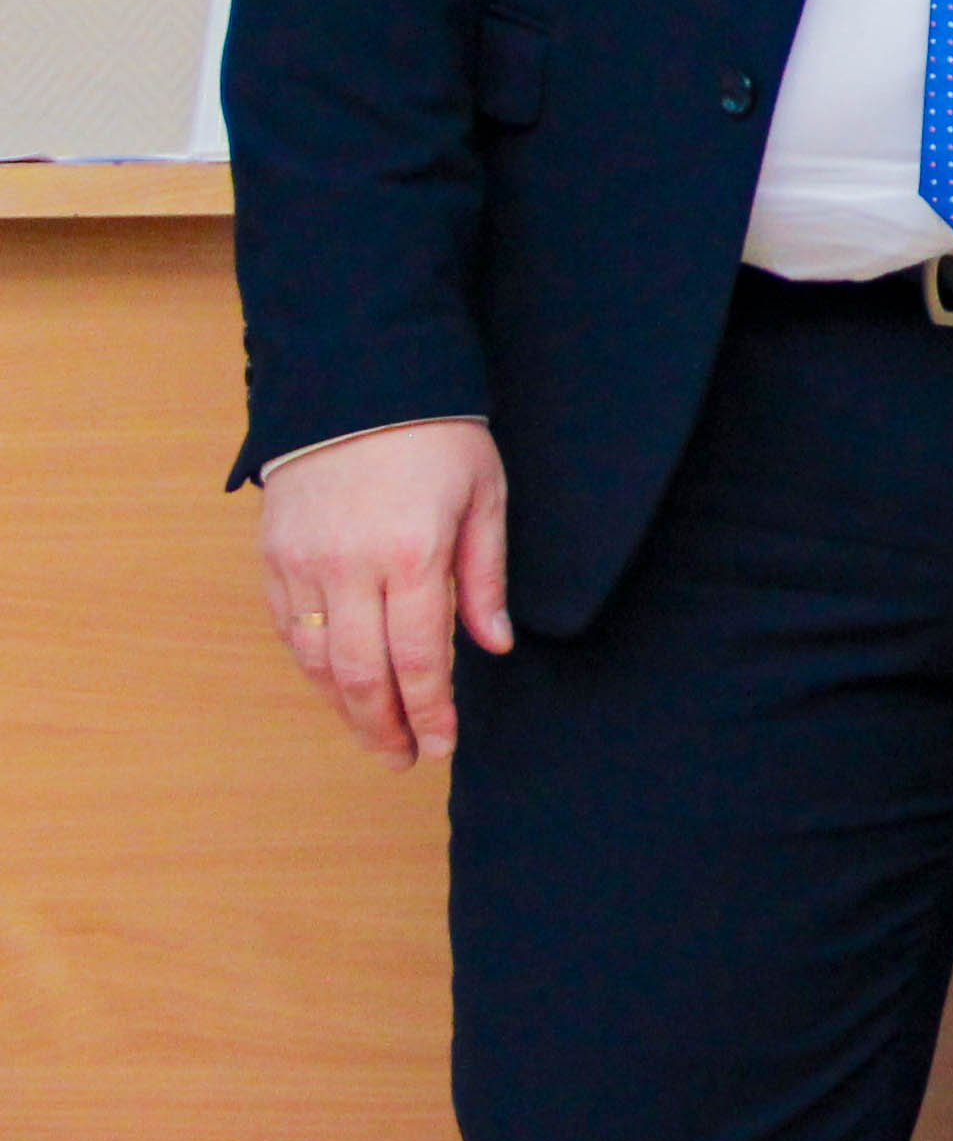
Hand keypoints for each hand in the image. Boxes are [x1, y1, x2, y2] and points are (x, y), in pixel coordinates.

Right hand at [259, 420, 509, 766]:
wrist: (359, 382)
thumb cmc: (436, 437)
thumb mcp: (485, 496)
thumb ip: (485, 578)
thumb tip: (493, 646)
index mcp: (410, 554)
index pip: (417, 659)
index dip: (430, 711)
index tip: (442, 744)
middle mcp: (347, 567)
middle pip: (360, 676)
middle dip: (385, 727)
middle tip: (407, 758)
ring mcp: (301, 564)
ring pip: (317, 662)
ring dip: (345, 708)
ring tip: (377, 735)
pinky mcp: (272, 557)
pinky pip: (289, 631)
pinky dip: (314, 668)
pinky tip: (338, 686)